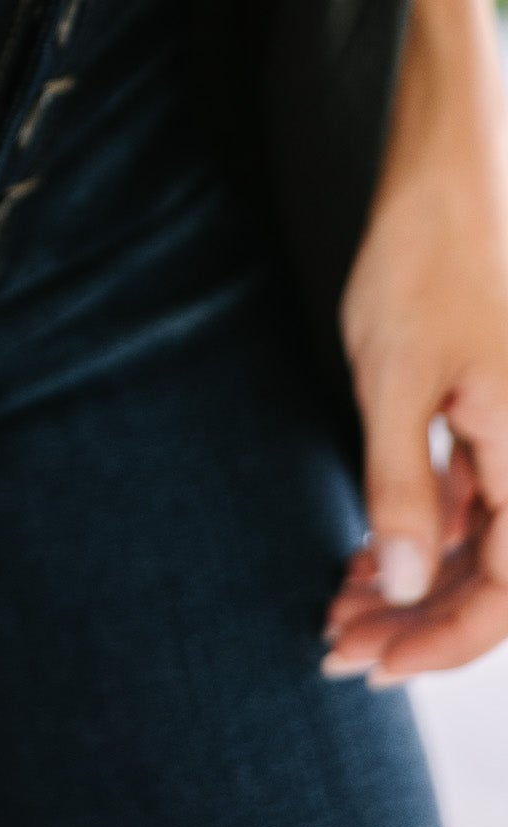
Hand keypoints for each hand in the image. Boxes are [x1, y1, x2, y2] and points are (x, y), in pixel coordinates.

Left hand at [329, 0, 507, 681]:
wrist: (440, 166)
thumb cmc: (424, 260)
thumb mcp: (396, 380)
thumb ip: (406, 487)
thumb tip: (401, 585)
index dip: (439, 640)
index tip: (367, 660)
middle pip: (495, 579)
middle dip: (415, 618)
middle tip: (334, 643)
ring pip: (480, 542)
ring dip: (412, 579)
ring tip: (337, 601)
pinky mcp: (490, 410)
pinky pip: (470, 497)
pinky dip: (418, 528)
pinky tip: (362, 548)